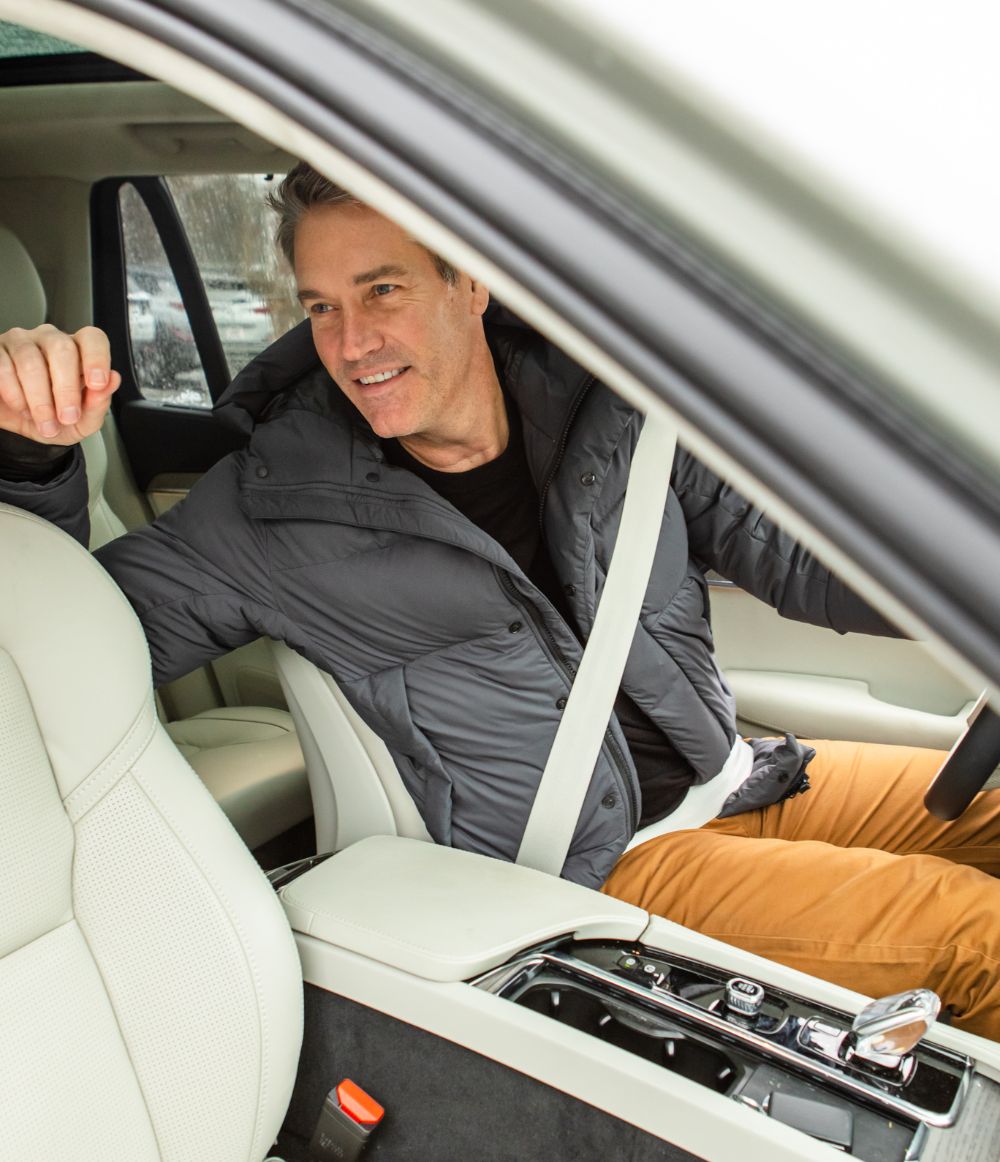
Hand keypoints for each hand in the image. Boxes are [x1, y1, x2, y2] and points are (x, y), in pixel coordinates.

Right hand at [0, 325, 120, 444]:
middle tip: (67, 417)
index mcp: (78, 351)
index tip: (98, 383)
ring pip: (30, 361)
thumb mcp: (83, 421)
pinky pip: (3, 367)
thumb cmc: (56, 419)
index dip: (97, 358)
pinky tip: (22, 408)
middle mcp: (50, 339)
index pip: (92, 339)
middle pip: (61, 348)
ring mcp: (20, 341)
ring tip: (44, 422)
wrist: (21, 429)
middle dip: (66, 389)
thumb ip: (99, 403)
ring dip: (39, 399)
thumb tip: (113, 379)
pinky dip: (14, 394)